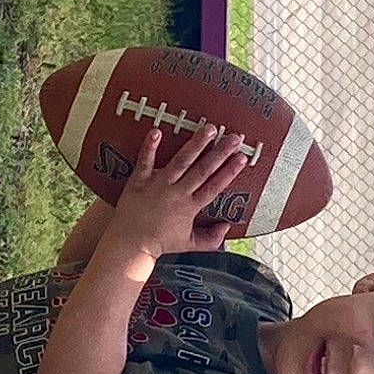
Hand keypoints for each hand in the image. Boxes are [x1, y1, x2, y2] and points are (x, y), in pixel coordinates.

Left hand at [107, 123, 248, 260]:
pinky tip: (157, 131)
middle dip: (220, 152)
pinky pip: (145, 160)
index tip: (242, 158)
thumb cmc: (158, 243)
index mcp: (189, 207)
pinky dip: (151, 146)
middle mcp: (177, 193)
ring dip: (196, 144)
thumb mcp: (189, 244)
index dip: (230, 171)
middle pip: (203, 169)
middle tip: (235, 138)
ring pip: (181, 161)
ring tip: (210, 129)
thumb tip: (228, 227)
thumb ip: (211, 238)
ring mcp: (158, 184)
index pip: (215, 186)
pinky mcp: (140, 180)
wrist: (130, 243)